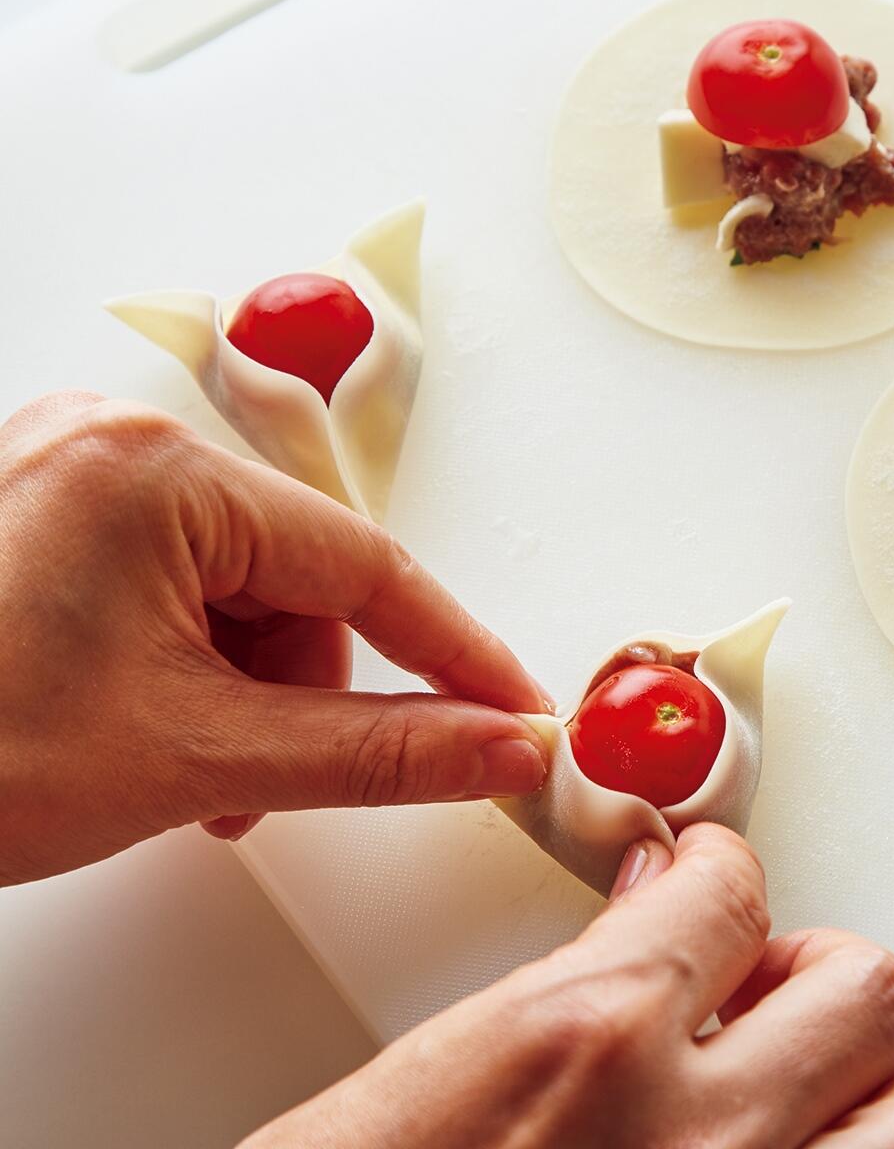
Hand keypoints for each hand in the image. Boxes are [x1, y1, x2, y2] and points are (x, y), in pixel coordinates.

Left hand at [0, 392, 554, 885]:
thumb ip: (379, 751)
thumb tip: (497, 747)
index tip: (515, 705)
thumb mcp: (196, 757)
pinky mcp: (41, 511)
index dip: (453, 651)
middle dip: (301, 692)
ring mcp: (68, 471)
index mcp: (155, 468)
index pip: (364, 563)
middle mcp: (112, 441)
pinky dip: (186, 665)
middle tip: (264, 782)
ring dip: (240, 690)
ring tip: (181, 771)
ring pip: (234, 590)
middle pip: (295, 579)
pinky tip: (147, 729)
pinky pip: (170, 583)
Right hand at [245, 824, 893, 1148]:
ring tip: (814, 1105)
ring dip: (882, 1102)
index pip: (730, 894)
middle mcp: (695, 1139)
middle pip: (874, 992)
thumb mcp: (409, 1093)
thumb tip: (638, 926)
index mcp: (580, 1045)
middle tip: (773, 996)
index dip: (725, 872)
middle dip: (829, 978)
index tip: (717, 880)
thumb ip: (548, 1000)